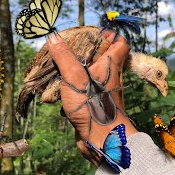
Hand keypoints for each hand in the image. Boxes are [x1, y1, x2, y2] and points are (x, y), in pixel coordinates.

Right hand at [47, 31, 137, 165]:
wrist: (102, 139)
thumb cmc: (93, 105)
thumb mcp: (75, 77)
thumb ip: (64, 57)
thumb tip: (54, 38)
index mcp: (111, 65)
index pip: (121, 43)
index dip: (110, 36)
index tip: (93, 35)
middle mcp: (110, 77)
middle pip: (103, 57)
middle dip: (85, 53)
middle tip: (68, 51)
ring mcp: (103, 91)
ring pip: (91, 75)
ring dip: (75, 72)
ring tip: (59, 70)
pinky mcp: (95, 103)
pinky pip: (84, 91)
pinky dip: (73, 90)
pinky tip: (59, 93)